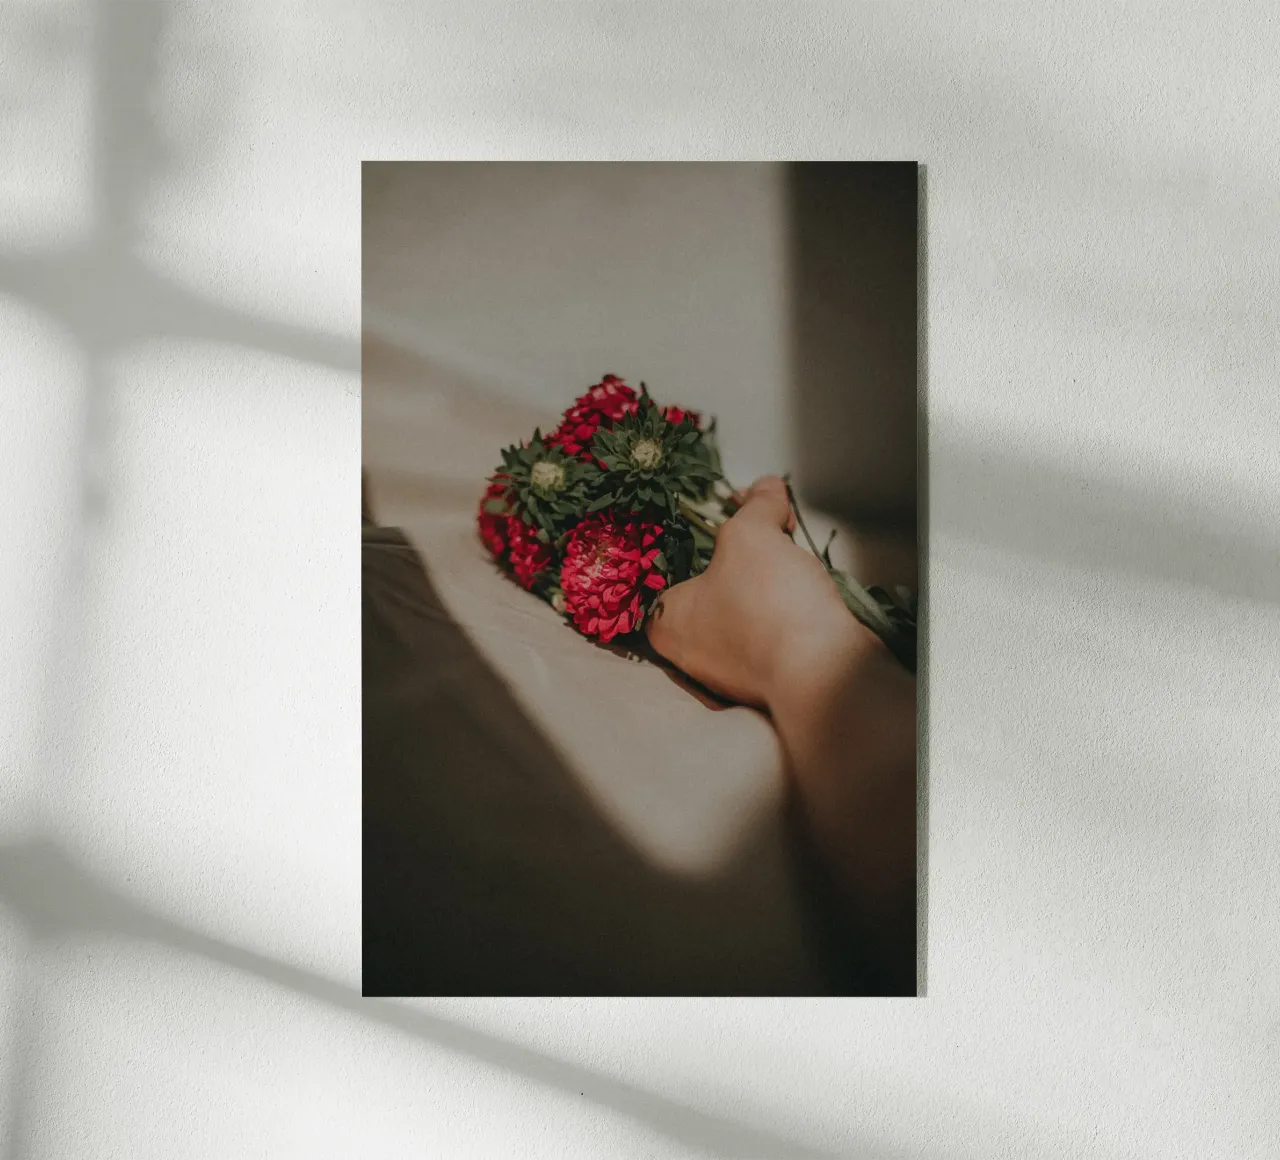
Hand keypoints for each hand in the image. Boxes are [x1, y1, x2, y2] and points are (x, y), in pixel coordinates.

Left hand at [646, 476, 864, 709]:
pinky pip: (774, 631)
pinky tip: (804, 592)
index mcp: (666, 623)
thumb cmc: (767, 606)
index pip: (670, 569)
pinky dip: (788, 610)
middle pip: (713, 586)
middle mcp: (692, 653)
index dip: (701, 534)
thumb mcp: (751, 535)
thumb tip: (766, 488)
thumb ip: (755, 507)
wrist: (824, 670)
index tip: (729, 517)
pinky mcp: (772, 677)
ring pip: (746, 610)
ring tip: (789, 560)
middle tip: (765, 533)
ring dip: (769, 584)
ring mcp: (733, 671)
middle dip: (742, 558)